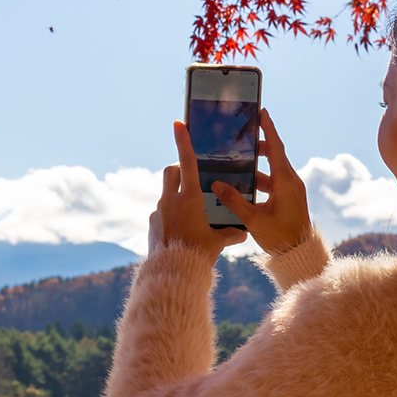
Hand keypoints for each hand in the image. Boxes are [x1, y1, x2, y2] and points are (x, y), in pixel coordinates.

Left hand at [149, 120, 248, 260]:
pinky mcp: (152, 223)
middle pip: (171, 171)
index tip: (178, 124)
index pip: (187, 163)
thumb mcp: (217, 243)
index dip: (183, 142)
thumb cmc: (198, 254)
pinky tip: (181, 227)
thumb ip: (230, 234)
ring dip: (176, 193)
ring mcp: (159, 211)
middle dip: (180, 168)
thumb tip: (244, 232)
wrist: (171, 272)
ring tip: (190, 207)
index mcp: (189, 198)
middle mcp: (171, 200)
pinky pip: (161, 211)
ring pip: (166, 191)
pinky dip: (171, 213)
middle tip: (193, 175)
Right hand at [210, 109, 311, 254]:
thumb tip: (215, 185)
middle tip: (240, 138)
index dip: (268, 129)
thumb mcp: (254, 220)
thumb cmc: (280, 237)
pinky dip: (258, 180)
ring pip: (271, 171)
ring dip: (254, 167)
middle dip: (257, 147)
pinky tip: (241, 185)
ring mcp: (291, 190)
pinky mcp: (289, 199)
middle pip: (274, 155)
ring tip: (234, 164)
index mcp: (286, 182)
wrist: (299, 256)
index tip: (262, 112)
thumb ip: (234, 201)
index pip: (276, 148)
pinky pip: (272, 182)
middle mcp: (291, 182)